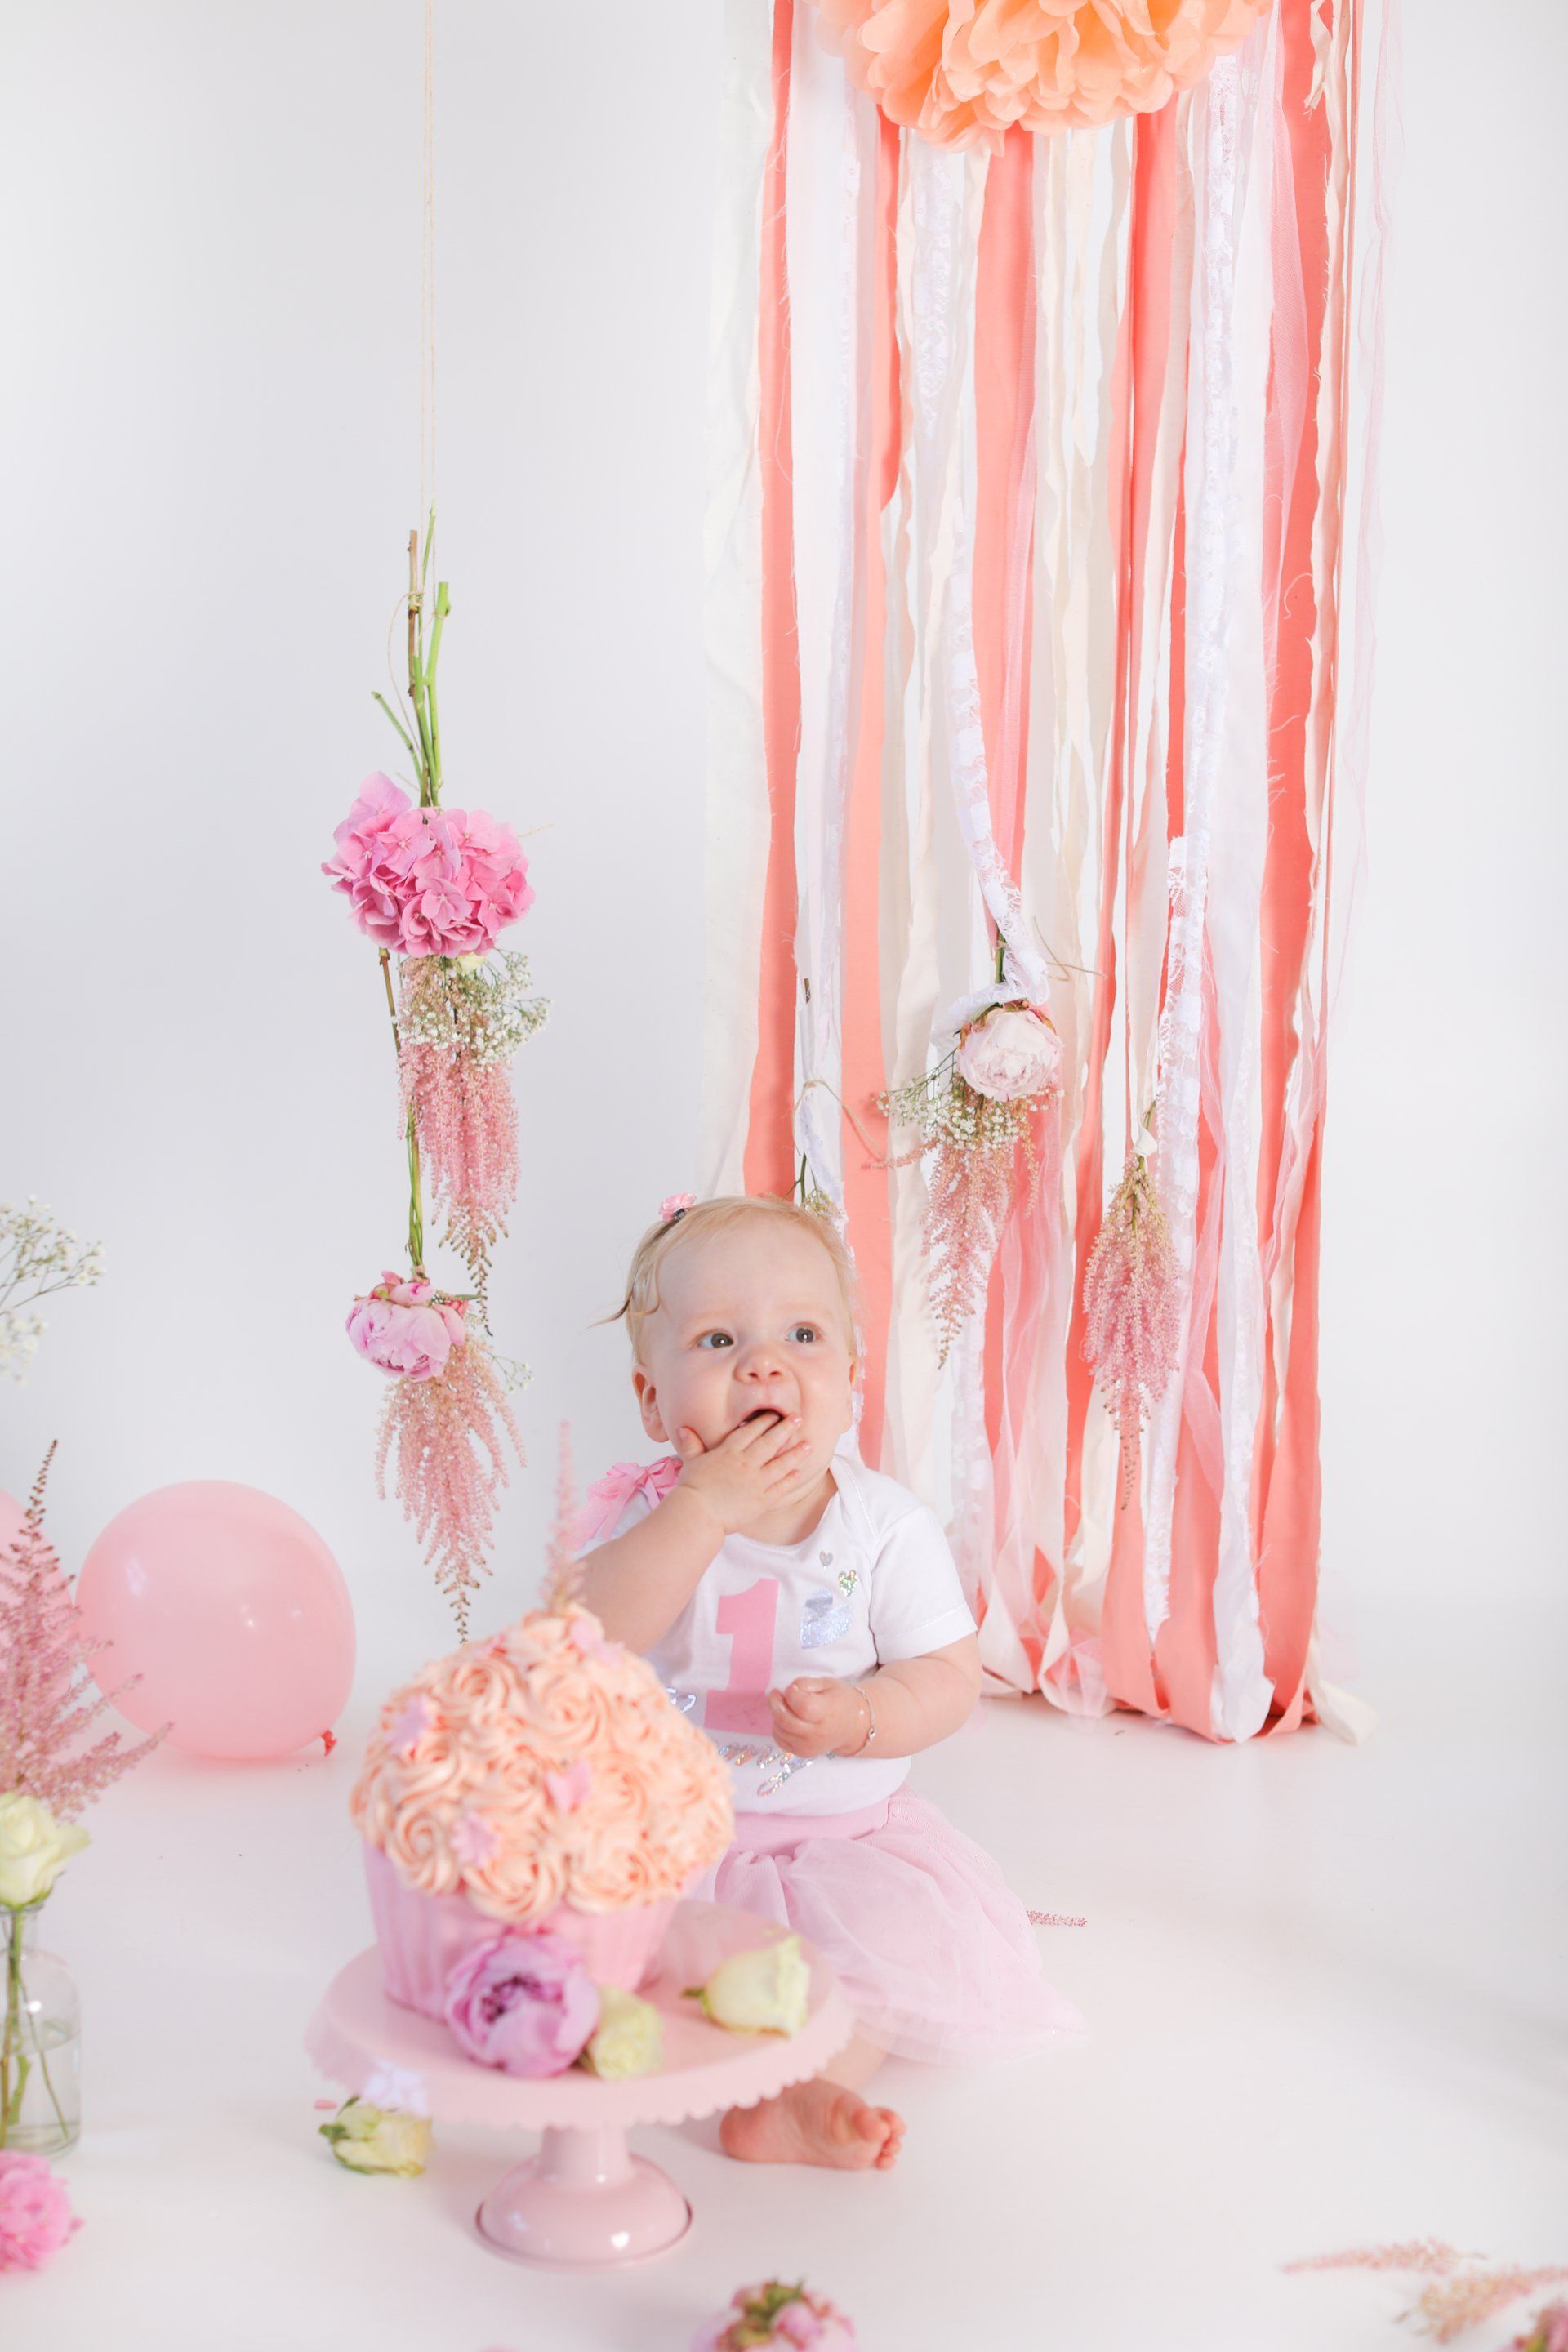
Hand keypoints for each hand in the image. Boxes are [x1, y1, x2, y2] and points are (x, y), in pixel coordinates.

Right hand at [672, 1414, 812, 1537]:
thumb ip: (692, 1445)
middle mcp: (746, 1463)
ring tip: (808, 1444)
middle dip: (785, 1429)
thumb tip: (683, 1429)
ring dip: (795, 1453)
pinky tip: (799, 1473)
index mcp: (729, 1452)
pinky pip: (780, 1488)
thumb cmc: (692, 1489)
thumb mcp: (691, 1462)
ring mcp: (756, 1482)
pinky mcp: (761, 1500)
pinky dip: (790, 1480)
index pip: (750, 1432)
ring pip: (780, 1463)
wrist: (698, 1513)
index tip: (774, 1414)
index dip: (764, 1422)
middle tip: (798, 1418)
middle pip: (770, 1442)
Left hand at [768, 1676, 868, 1759]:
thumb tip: (788, 1690)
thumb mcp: (828, 1683)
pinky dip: (778, 1728)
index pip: (802, 1705)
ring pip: (780, 1730)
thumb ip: (807, 1683)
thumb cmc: (840, 1700)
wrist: (852, 1726)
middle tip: (775, 1693)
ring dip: (776, 1715)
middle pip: (786, 1720)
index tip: (793, 1687)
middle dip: (775, 1703)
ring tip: (786, 1706)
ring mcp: (810, 1746)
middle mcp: (819, 1733)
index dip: (792, 1692)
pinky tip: (787, 1719)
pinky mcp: (803, 1753)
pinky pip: (780, 1740)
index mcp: (828, 1713)